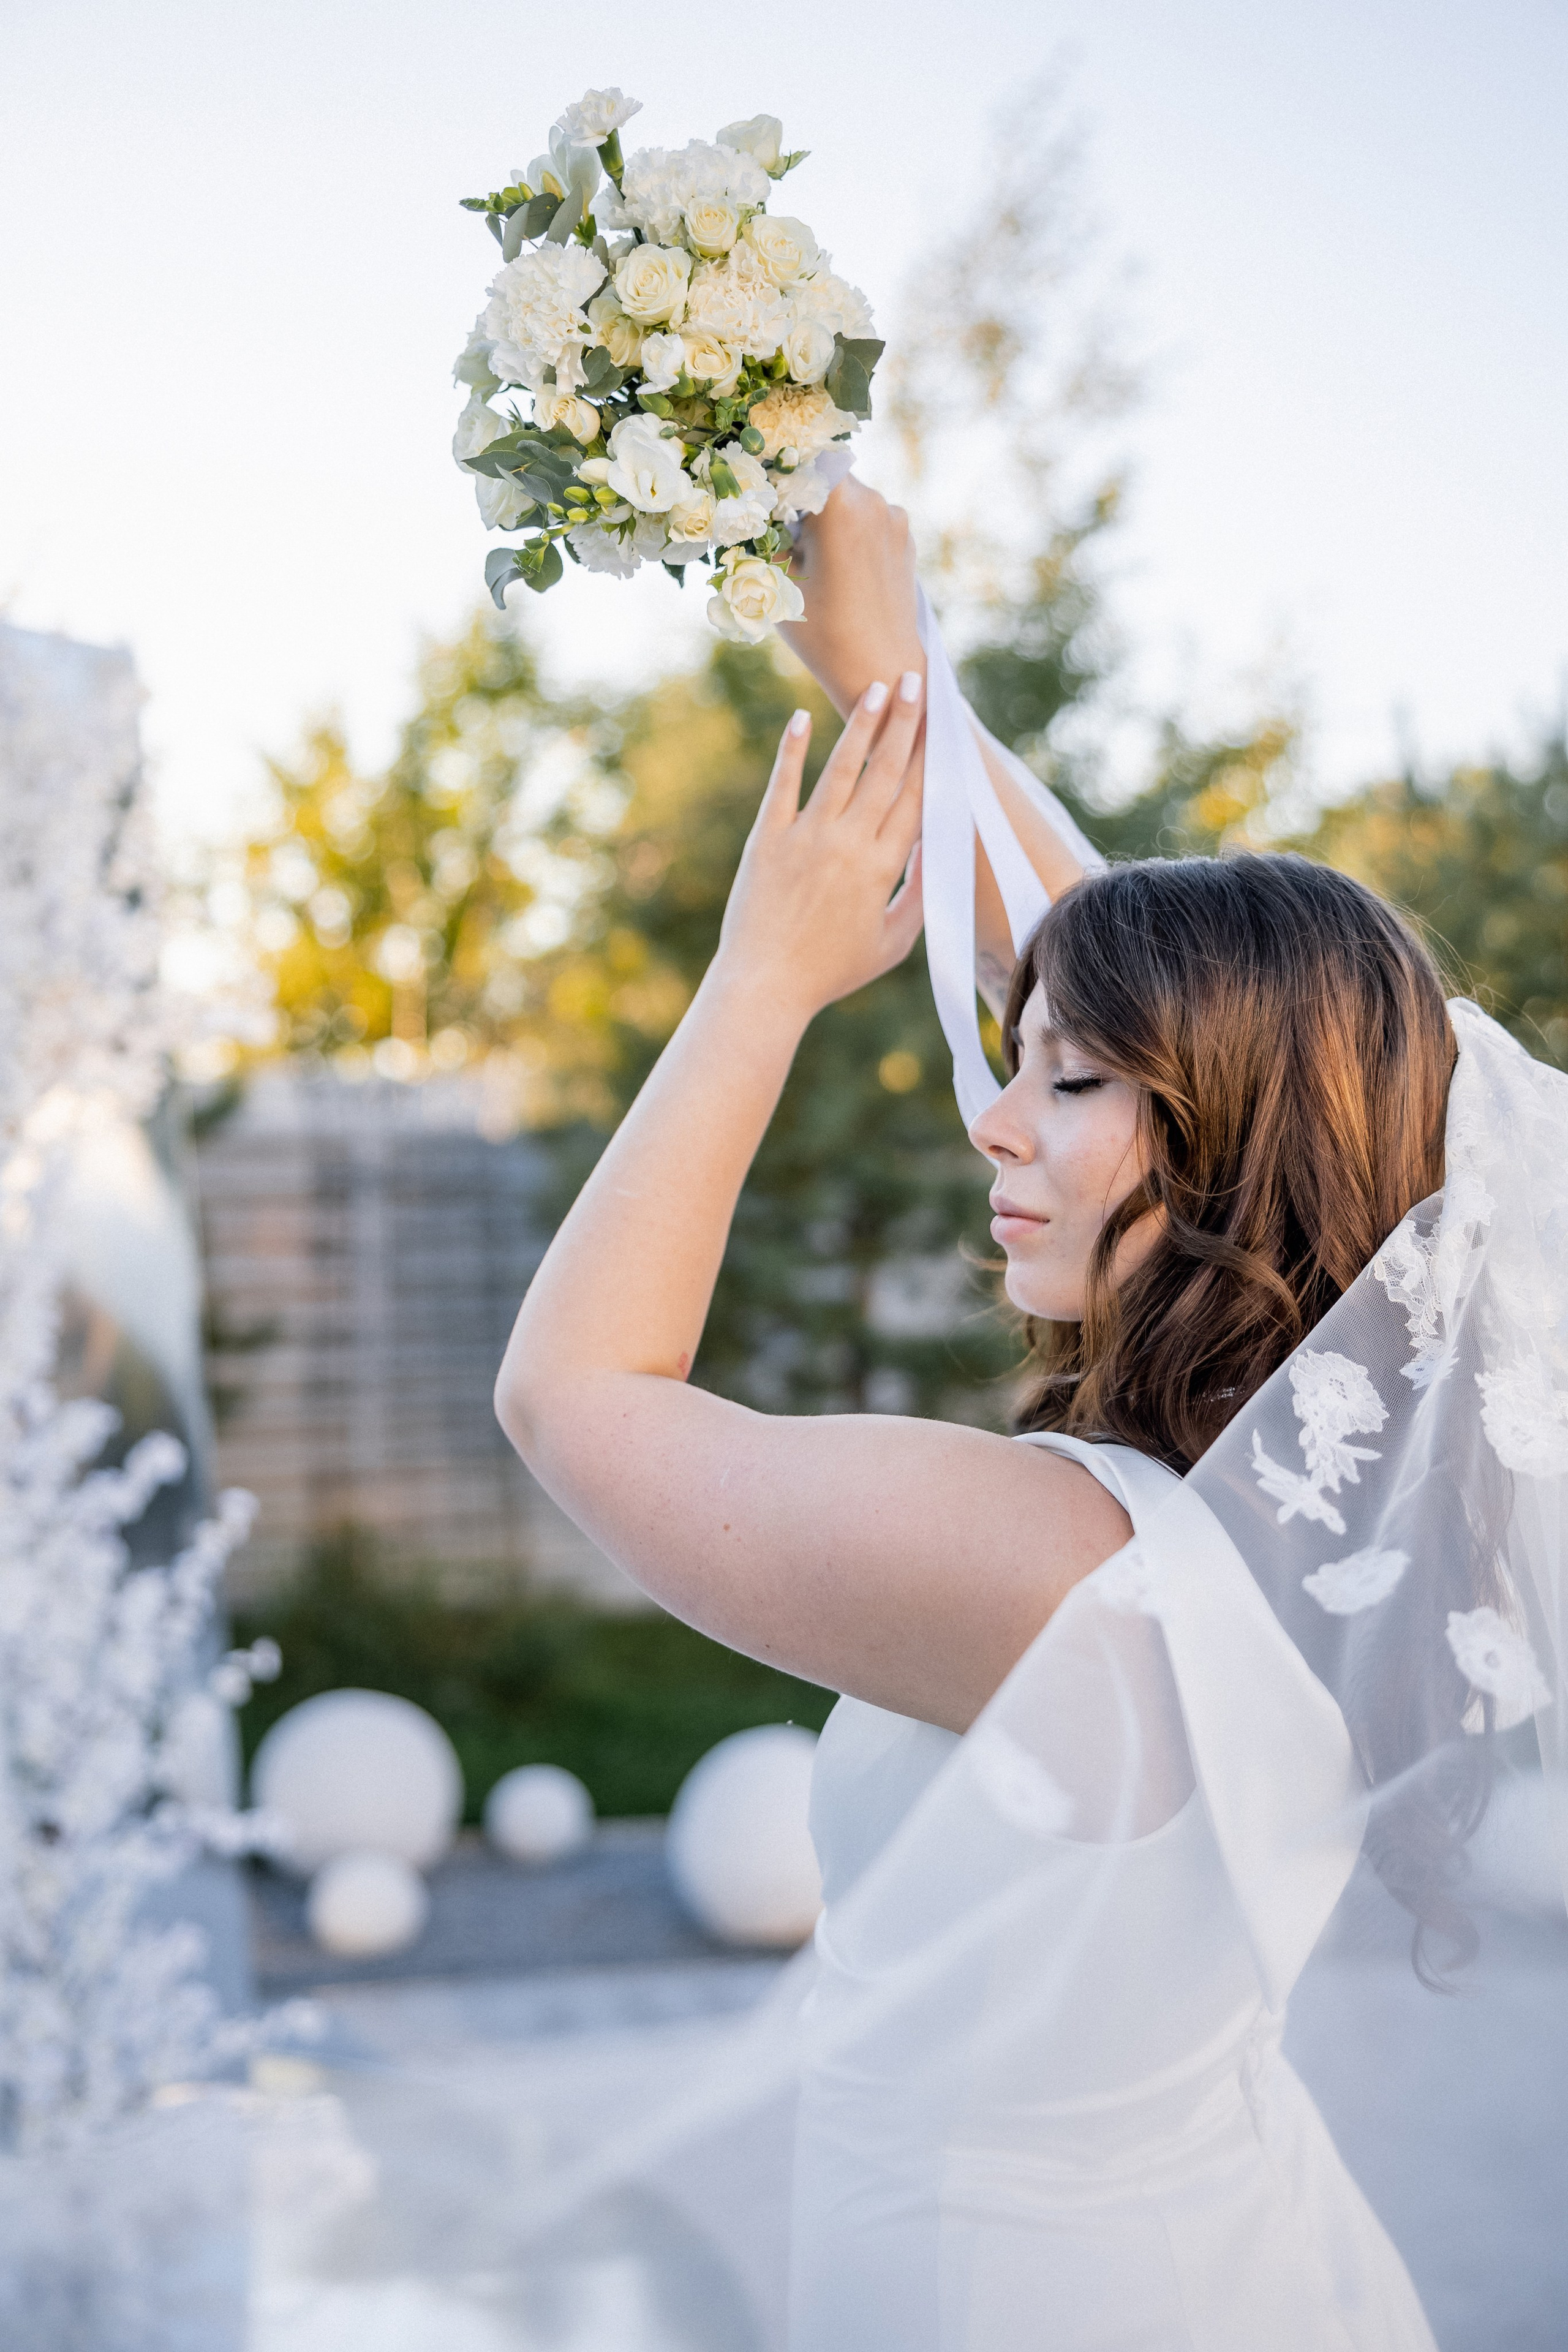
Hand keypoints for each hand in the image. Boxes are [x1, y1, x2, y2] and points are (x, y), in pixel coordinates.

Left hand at [715, 676, 925, 1022]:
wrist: (766, 987)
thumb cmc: (832, 971)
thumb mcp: (893, 943)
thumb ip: (919, 895)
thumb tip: (934, 849)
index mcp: (884, 868)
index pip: (917, 799)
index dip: (933, 756)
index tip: (945, 723)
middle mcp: (848, 844)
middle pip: (886, 771)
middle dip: (906, 722)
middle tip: (918, 680)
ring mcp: (806, 838)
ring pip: (841, 768)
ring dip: (862, 724)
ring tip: (878, 686)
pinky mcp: (768, 839)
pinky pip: (782, 785)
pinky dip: (792, 750)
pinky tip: (802, 718)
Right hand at [775, 479, 923, 717]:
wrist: (882, 670)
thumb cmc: (823, 634)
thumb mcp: (776, 585)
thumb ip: (760, 539)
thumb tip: (743, 511)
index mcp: (839, 504)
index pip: (800, 458)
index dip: (776, 469)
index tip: (759, 491)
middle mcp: (872, 501)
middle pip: (824, 475)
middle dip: (800, 495)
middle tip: (781, 530)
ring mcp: (894, 518)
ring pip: (847, 497)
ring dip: (825, 515)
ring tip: (812, 557)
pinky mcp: (904, 538)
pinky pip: (868, 519)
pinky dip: (848, 531)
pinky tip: (838, 568)